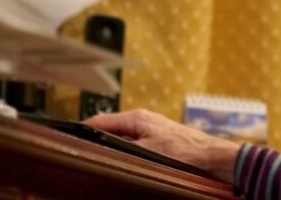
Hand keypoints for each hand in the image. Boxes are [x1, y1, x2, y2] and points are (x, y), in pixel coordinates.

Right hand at [84, 109, 241, 183]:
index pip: (101, 120)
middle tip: (81, 152)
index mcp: (137, 118)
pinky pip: (133, 145)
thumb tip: (102, 149)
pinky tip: (123, 163)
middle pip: (109, 130)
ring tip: (99, 159)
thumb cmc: (186, 151)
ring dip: (111, 148)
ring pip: (121, 139)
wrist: (213, 157)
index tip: (68, 137)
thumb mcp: (148, 152)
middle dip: (96, 140)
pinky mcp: (157, 141)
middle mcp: (142, 121)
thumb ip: (123, 148)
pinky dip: (125, 152)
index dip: (84, 129)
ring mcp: (149, 130)